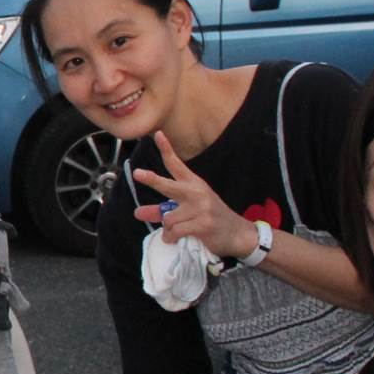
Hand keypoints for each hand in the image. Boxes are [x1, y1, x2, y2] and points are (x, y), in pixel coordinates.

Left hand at [130, 131, 257, 259]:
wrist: (237, 233)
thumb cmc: (209, 219)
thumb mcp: (187, 211)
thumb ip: (162, 210)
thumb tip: (137, 212)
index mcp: (194, 184)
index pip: (176, 165)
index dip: (166, 149)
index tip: (157, 134)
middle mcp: (197, 192)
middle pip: (168, 186)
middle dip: (152, 179)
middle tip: (137, 173)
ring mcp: (201, 207)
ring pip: (168, 218)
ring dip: (167, 229)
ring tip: (174, 233)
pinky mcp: (203, 223)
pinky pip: (176, 231)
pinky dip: (171, 238)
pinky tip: (174, 239)